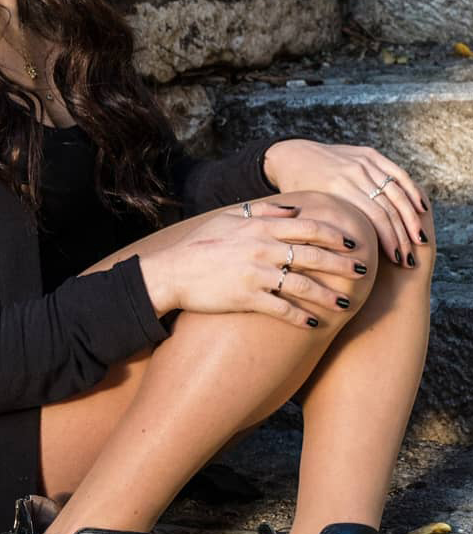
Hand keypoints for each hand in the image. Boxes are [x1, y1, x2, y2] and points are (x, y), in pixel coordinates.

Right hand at [139, 201, 370, 327]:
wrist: (172, 272)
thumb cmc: (199, 243)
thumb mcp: (228, 217)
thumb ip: (263, 210)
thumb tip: (293, 208)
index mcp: (260, 226)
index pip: (308, 227)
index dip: (334, 234)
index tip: (353, 241)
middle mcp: (262, 248)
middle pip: (313, 255)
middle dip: (341, 264)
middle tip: (361, 272)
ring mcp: (255, 274)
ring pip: (303, 285)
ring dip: (328, 296)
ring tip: (346, 305)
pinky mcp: (246, 298)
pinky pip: (282, 309)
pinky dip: (301, 317)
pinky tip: (315, 325)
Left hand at [263, 139, 430, 265]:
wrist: (290, 155)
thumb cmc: (295, 192)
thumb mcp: (303, 211)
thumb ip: (320, 230)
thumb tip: (333, 266)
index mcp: (337, 188)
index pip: (375, 217)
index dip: (390, 239)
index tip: (398, 260)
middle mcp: (353, 173)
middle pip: (388, 207)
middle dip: (403, 235)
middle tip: (410, 259)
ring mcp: (362, 161)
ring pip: (396, 191)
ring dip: (411, 217)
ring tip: (420, 240)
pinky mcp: (368, 153)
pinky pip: (396, 172)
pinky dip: (411, 190)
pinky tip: (421, 209)